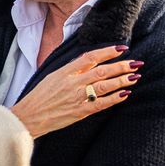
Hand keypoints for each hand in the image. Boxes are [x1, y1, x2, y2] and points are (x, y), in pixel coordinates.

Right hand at [9, 45, 140, 137]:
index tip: (122, 48)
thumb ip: (70, 70)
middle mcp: (72, 83)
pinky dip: (114, 98)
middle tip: (136, 63)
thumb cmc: (39, 97)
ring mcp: (76, 97)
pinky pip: (101, 104)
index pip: (90, 57)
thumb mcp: (52, 77)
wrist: (28, 117)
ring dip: (121, 80)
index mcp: (65, 72)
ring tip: (135, 76)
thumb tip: (88, 62)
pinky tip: (125, 94)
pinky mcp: (79, 112)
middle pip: (102, 71)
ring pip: (104, 86)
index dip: (108, 52)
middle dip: (121, 66)